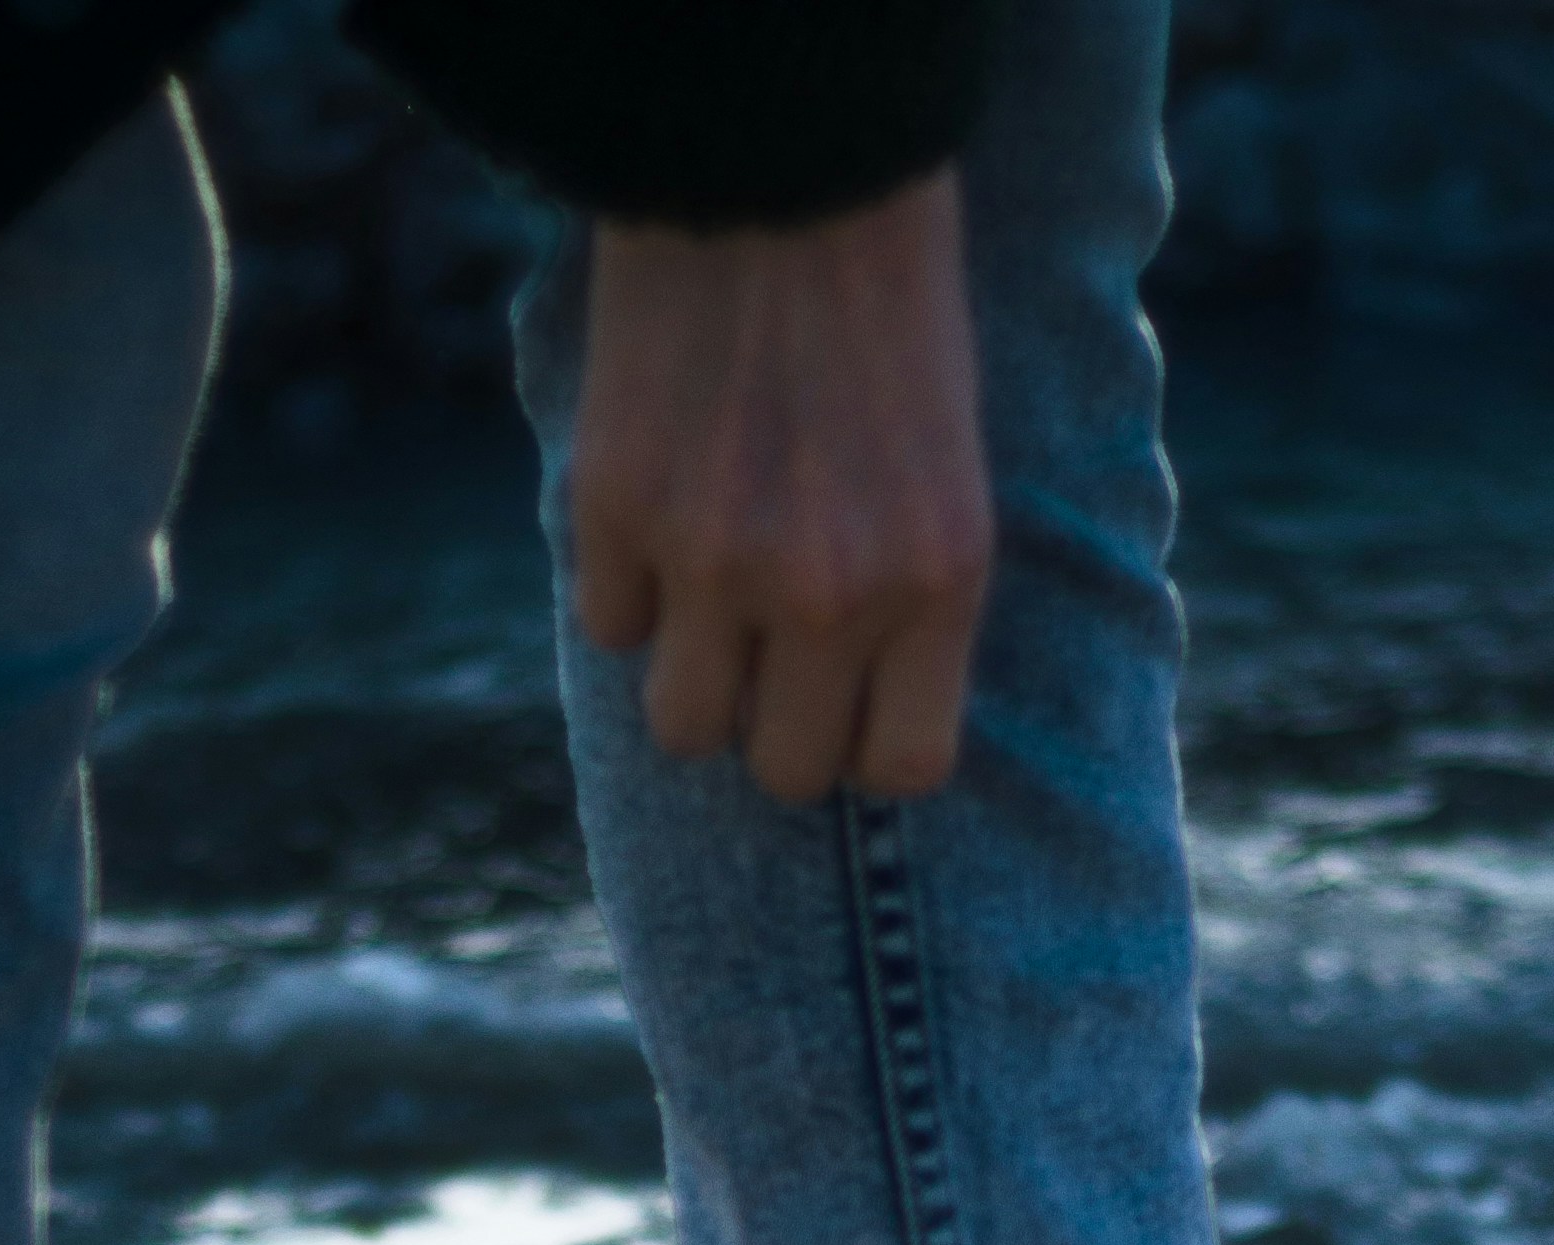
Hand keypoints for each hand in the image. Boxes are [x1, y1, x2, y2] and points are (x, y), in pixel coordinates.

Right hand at [571, 173, 991, 807]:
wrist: (781, 165)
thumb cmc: (882, 310)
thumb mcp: (944, 464)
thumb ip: (905, 596)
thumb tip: (846, 721)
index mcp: (938, 578)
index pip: (899, 769)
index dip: (862, 744)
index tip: (844, 701)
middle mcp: (833, 592)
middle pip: (783, 770)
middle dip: (772, 720)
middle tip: (766, 648)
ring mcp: (717, 560)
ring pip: (684, 726)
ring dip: (689, 674)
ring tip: (703, 590)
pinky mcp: (619, 510)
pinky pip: (608, 627)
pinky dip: (623, 586)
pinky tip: (655, 505)